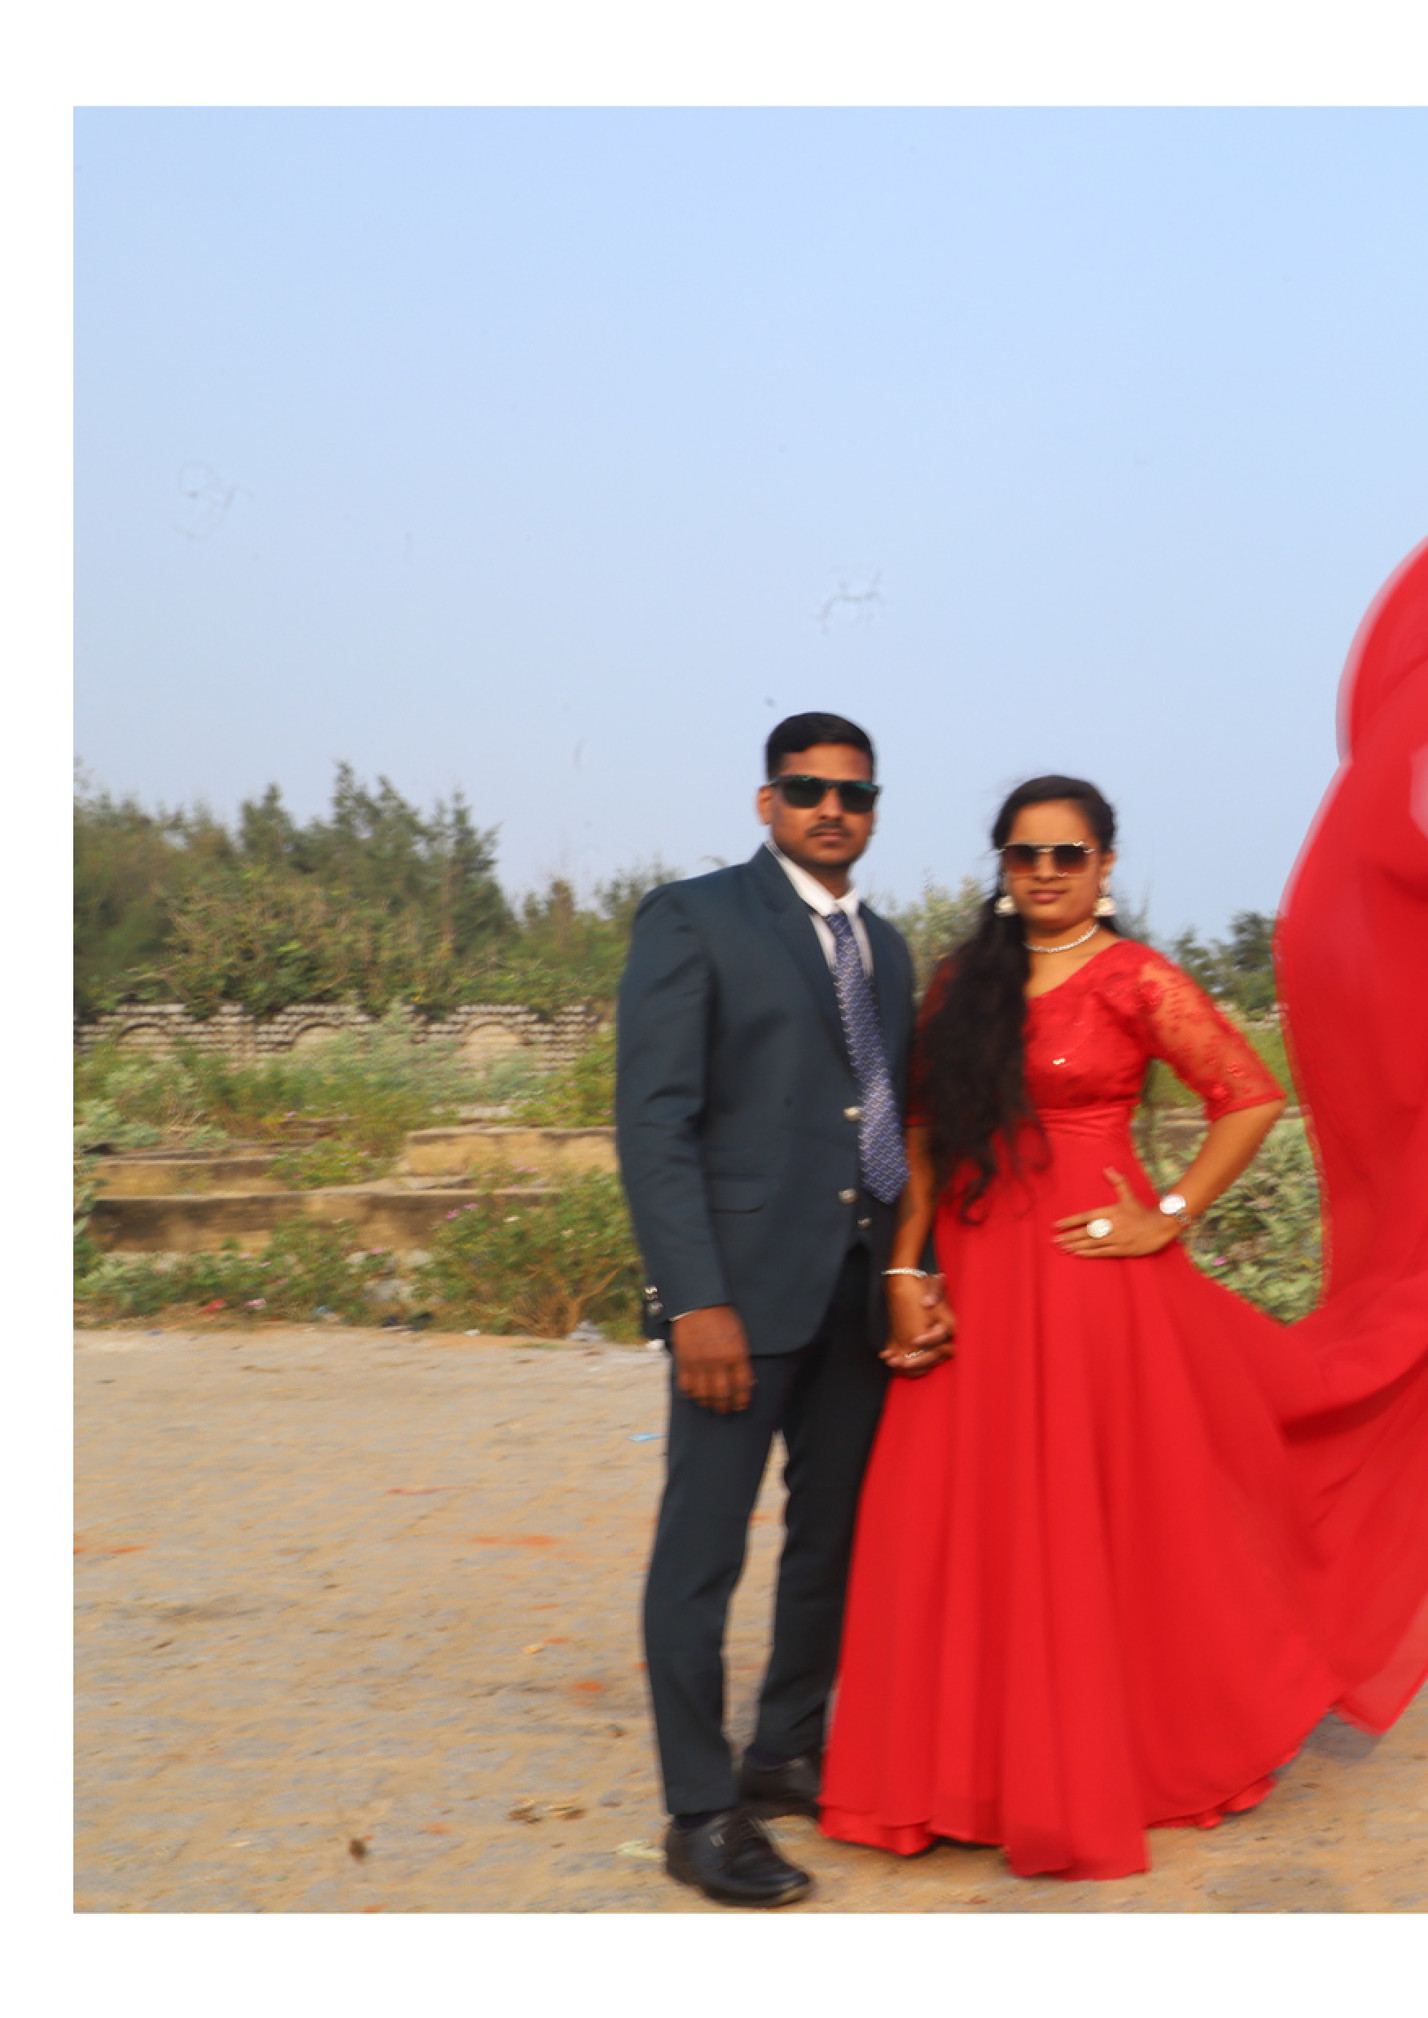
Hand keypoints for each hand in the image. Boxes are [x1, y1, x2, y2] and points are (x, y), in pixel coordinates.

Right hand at [670, 1305, 754, 1412]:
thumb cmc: (723, 1317)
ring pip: (703, 1394)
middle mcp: (718, 1361)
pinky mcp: (684, 1360)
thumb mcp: (740, 1335)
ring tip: (710, 1404)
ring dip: (708, 1403)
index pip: (742, 1387)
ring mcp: (699, 1362)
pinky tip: (695, 1393)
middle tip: (726, 1409)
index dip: (742, 1400)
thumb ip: (741, 1358)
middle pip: (723, 1395)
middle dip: (725, 1406)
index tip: (741, 1405)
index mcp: (736, 1354)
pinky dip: (690, 1394)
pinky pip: (686, 1386)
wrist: (698, 1302)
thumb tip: (745, 1381)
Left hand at [880, 1271, 955, 1376]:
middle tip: (905, 1363)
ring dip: (909, 1364)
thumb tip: (928, 1302)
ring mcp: (930, 1342)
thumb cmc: (928, 1286)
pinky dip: (898, 1355)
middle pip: (935, 1355)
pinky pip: (910, 1354)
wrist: (917, 1287)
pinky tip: (885, 1356)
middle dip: (920, 1360)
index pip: (942, 1337)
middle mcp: (942, 1336)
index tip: (915, 1340)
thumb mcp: (932, 1284)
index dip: (930, 1339)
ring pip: (923, 1360)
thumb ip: (934, 1292)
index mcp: (947, 1323)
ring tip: (893, 1363)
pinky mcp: (918, 1342)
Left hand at [1054, 1167, 1178, 1258]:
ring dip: (1076, 1245)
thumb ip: (1118, 1182)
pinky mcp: (1123, 1250)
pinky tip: (1077, 1253)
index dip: (1071, 1221)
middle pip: (1087, 1232)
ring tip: (1062, 1247)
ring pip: (1092, 1243)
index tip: (1057, 1225)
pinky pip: (1102, 1252)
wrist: (1162, 1226)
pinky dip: (1089, 1253)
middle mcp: (1113, 1226)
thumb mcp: (1129, 1195)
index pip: (1086, 1217)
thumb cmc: (1142, 1211)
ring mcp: (1117, 1239)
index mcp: (1112, 1212)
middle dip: (1069, 1236)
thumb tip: (1107, 1168)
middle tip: (1054, 1239)